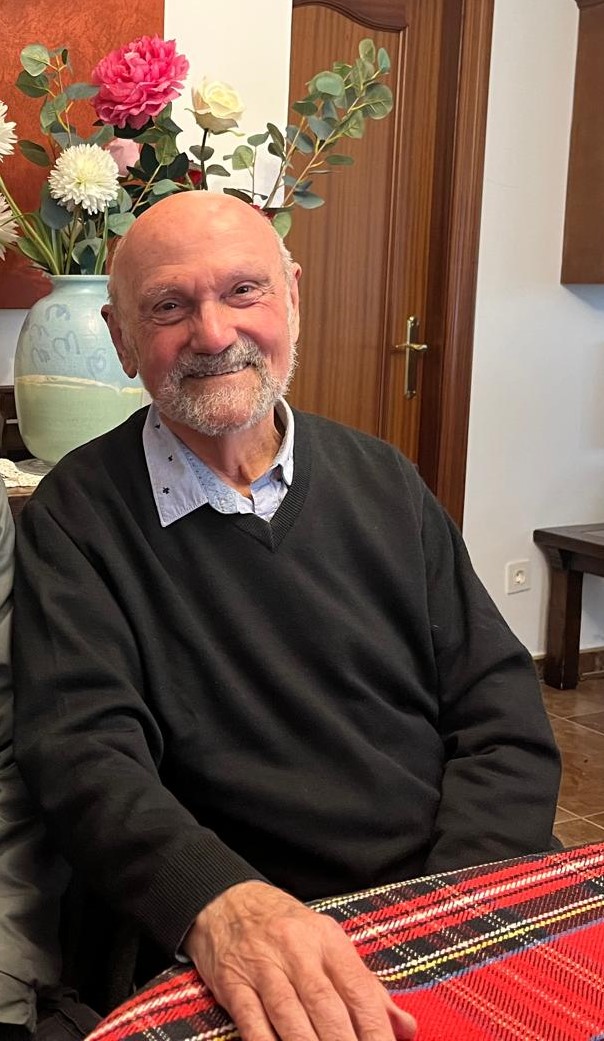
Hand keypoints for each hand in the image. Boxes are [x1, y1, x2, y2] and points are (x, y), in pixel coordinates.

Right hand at [183, 881, 415, 1040]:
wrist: (227, 901)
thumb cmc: (286, 927)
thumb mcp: (329, 942)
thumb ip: (366, 985)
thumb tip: (406, 1026)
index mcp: (327, 940)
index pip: (358, 988)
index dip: (375, 1028)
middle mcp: (297, 951)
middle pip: (325, 1006)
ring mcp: (263, 967)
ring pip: (290, 1015)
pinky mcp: (234, 984)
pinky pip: (252, 1022)